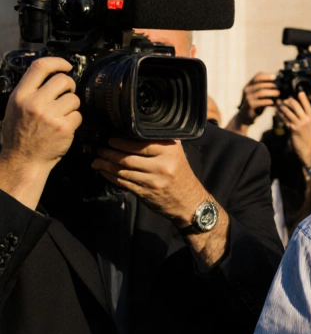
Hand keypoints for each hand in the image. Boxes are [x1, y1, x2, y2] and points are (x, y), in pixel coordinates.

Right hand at [0, 57, 80, 173]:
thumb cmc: (20, 134)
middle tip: (67, 94)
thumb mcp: (15, 107)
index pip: (40, 67)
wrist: (23, 160)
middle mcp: (34, 103)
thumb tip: (50, 76)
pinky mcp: (64, 127)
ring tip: (62, 115)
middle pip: (63, 80)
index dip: (57, 62)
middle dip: (69, 86)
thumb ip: (30, 91)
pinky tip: (64, 126)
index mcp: (20, 95)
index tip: (66, 65)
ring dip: (72, 106)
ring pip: (74, 98)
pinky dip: (75, 120)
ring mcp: (50, 115)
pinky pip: (78, 115)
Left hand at [91, 138, 206, 224]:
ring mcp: (153, 181)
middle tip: (99, 149)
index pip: (140, 144)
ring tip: (97, 160)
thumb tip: (132, 133)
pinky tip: (104, 172)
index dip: (121, 142)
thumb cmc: (180, 174)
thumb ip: (159, 144)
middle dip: (109, 153)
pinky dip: (110, 177)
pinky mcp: (146, 193)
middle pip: (128, 158)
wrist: (190, 201)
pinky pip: (123, 182)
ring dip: (106, 165)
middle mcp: (162, 165)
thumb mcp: (176, 155)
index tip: (110, 139)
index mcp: (170, 151)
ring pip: (123, 171)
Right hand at [227, 72, 278, 131]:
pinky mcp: (250, 105)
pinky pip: (262, 101)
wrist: (245, 117)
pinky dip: (270, 102)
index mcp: (249, 85)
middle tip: (281, 88)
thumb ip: (266, 89)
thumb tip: (280, 84)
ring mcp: (248, 97)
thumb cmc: (256, 105)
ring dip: (272, 92)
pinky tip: (274, 103)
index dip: (267, 76)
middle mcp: (247, 89)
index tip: (275, 77)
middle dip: (272, 85)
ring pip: (262, 92)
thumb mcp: (260, 95)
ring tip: (279, 94)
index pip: (258, 76)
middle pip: (261, 83)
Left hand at [276, 92, 310, 168]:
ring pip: (290, 109)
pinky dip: (280, 113)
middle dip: (291, 99)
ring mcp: (302, 123)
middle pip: (299, 103)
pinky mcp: (294, 128)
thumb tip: (302, 110)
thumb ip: (309, 118)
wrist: (310, 154)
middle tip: (286, 97)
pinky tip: (278, 112)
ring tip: (279, 103)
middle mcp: (310, 118)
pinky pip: (285, 117)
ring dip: (283, 105)